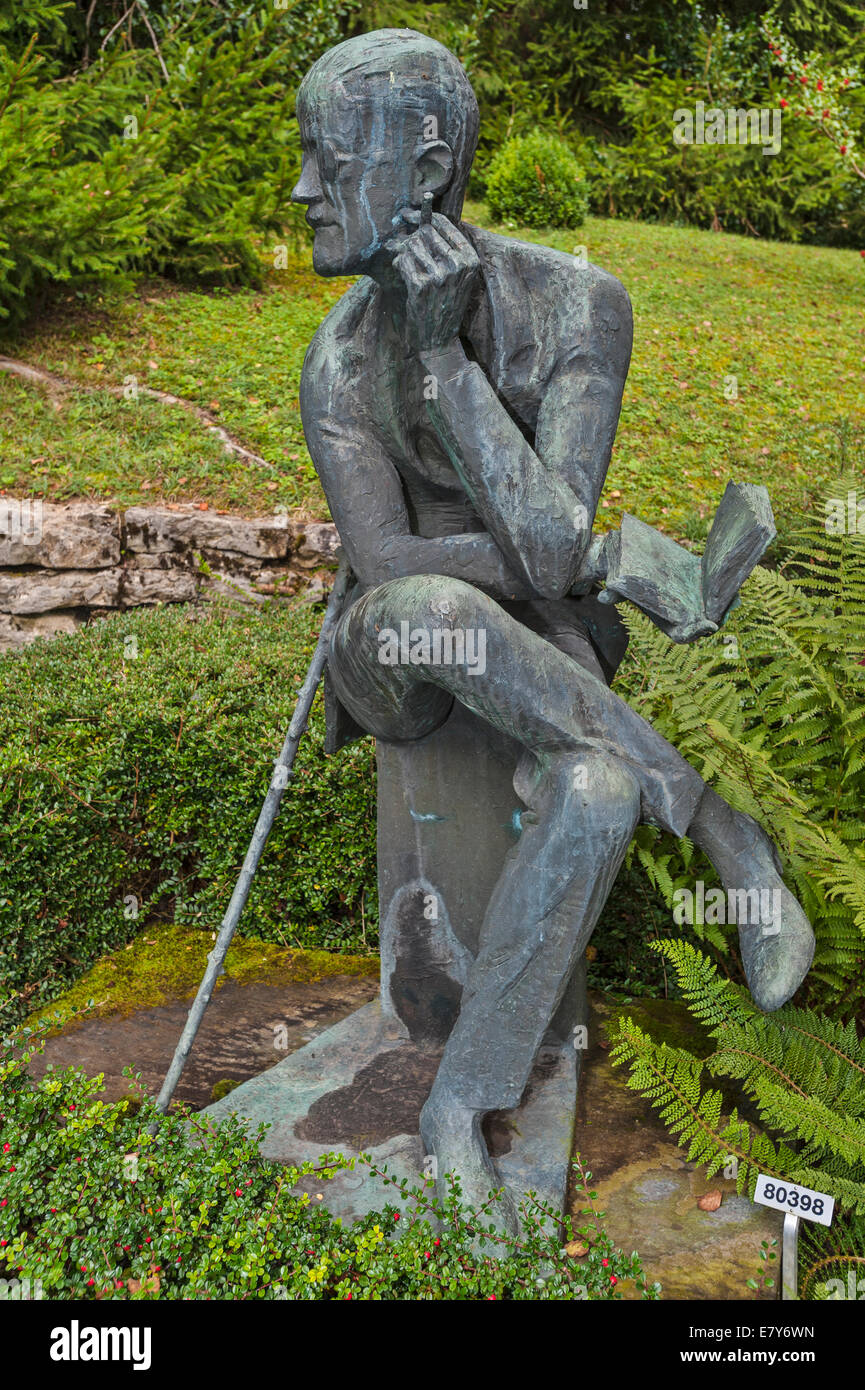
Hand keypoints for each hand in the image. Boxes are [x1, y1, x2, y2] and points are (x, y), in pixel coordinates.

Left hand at [390, 212, 479, 352]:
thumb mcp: (457, 276)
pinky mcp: (420, 286)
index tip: (410, 214)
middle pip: (426, 231)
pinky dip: (400, 264)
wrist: (440, 340)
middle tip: (402, 241)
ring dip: (405, 251)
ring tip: (406, 263)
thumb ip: (447, 249)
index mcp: (470, 259)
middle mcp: (457, 265)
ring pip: (412, 244)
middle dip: (412, 235)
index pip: (444, 224)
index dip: (424, 215)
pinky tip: (404, 272)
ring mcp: (439, 276)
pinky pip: (403, 261)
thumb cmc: (446, 304)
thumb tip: (421, 218)